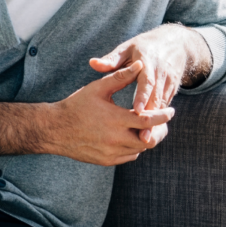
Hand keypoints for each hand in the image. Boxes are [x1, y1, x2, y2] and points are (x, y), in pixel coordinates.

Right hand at [51, 60, 173, 165]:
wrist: (54, 129)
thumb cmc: (76, 105)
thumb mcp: (98, 88)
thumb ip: (121, 77)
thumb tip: (141, 65)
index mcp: (116, 120)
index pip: (149, 121)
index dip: (163, 116)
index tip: (172, 110)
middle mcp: (115, 139)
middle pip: (150, 140)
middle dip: (160, 130)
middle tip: (163, 121)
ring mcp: (111, 153)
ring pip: (140, 149)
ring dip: (147, 138)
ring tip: (149, 126)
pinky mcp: (106, 161)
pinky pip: (129, 156)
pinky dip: (135, 147)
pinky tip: (134, 135)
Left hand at [90, 24, 206, 141]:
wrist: (173, 43)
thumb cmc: (143, 47)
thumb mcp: (127, 49)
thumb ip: (111, 60)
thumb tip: (93, 64)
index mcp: (149, 61)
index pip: (146, 81)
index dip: (143, 96)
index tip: (135, 111)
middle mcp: (162, 73)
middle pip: (157, 98)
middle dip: (151, 118)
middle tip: (142, 137)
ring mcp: (169, 82)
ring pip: (163, 105)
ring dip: (156, 124)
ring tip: (147, 141)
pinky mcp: (172, 90)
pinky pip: (165, 106)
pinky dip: (160, 120)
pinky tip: (152, 134)